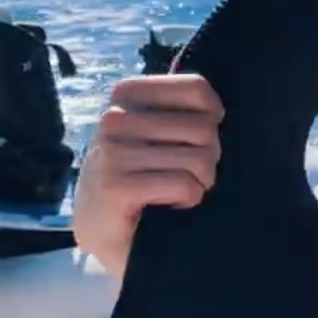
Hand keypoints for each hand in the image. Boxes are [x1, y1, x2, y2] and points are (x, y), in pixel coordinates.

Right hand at [73, 74, 224, 275]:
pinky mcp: (116, 187)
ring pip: (198, 159)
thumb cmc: (138, 175)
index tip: (195, 139)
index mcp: (126, 95)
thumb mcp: (157, 132)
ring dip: (200, 182)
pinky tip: (170, 205)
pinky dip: (188, 199)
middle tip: (187, 175)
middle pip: (204, 128)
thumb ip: (185, 111)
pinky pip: (184, 185)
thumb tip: (218, 114)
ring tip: (177, 191)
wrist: (99, 228)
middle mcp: (114, 118)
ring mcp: (112, 152)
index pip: (196, 88)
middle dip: (209, 157)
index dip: (212, 117)